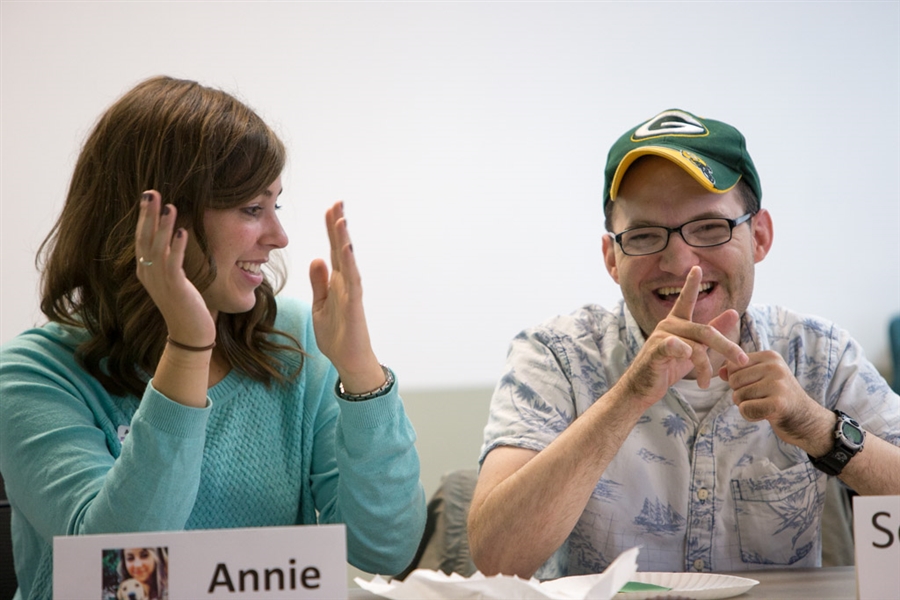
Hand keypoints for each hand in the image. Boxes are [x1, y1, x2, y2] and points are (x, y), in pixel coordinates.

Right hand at [135, 191, 215, 346]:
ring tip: (170, 206)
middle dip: (147, 215)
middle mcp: (148, 273)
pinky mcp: (175, 288)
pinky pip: (174, 264)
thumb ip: (169, 258)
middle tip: (151, 192)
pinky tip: (183, 231)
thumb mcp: (173, 277)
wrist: (189, 331)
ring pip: (158, 248)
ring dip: (163, 226)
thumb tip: (173, 235)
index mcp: (145, 269)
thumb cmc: (184, 303)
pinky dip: (178, 247)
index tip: (148, 196)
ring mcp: (160, 281)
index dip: (143, 217)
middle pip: (144, 238)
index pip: (140, 237)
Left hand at [309, 202, 384, 393]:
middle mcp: (346, 282)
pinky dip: (348, 263)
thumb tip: (317, 259)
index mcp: (336, 282)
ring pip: (347, 260)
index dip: (331, 230)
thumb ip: (319, 283)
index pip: (332, 250)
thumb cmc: (337, 335)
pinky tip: (345, 247)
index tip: (330, 209)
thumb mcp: (320, 305)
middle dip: (338, 226)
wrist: (349, 360)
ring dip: (344, 239)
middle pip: (341, 249)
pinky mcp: (353, 304)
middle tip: (337, 203)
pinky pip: (351, 280)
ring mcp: (351, 292)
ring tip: (341, 218)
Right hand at [619, 266, 748, 407]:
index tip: (696, 267)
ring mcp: (661, 337)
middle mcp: (668, 325)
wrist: (643, 388)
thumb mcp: (695, 349)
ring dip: (705, 367)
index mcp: (677, 322)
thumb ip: (713, 331)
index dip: (690, 284)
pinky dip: (682, 350)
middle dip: (727, 347)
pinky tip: (685, 355)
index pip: (686, 300)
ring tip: (707, 382)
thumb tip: (734, 312)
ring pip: (695, 346)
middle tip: (742, 360)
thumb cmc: (667, 367)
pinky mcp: (655, 351)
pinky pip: (673, 347)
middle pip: (705, 331)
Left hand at [719, 351, 832, 450]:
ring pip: (738, 396)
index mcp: (770, 357)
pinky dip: (750, 416)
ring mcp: (778, 384)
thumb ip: (739, 373)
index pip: (733, 365)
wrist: (807, 420)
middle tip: (761, 399)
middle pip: (733, 380)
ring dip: (746, 406)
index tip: (756, 386)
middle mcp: (775, 367)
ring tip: (765, 406)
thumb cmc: (778, 398)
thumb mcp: (761, 380)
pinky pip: (745, 409)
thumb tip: (720, 371)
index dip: (737, 381)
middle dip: (740, 394)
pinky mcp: (778, 403)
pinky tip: (766, 415)